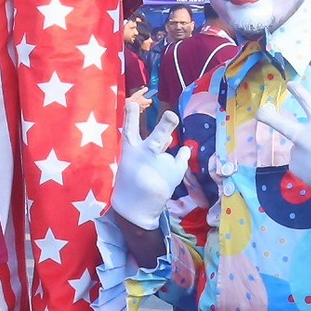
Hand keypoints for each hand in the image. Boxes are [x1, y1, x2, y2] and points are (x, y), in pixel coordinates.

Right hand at [113, 95, 191, 226]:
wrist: (134, 207)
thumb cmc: (131, 179)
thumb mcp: (132, 159)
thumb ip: (149, 146)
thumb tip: (170, 136)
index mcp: (130, 150)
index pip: (129, 128)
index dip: (131, 115)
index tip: (132, 102)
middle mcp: (146, 155)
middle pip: (157, 138)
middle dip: (165, 127)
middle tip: (171, 116)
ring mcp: (161, 165)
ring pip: (169, 150)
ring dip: (166, 157)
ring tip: (156, 171)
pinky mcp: (174, 172)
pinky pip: (181, 156)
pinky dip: (180, 157)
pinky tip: (170, 167)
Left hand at [253, 88, 310, 214]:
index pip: (308, 104)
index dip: (299, 92)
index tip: (290, 85)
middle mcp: (307, 140)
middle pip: (282, 125)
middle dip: (268, 117)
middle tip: (260, 112)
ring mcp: (300, 157)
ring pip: (298, 146)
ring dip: (307, 148)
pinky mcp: (298, 172)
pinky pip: (299, 161)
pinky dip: (308, 162)